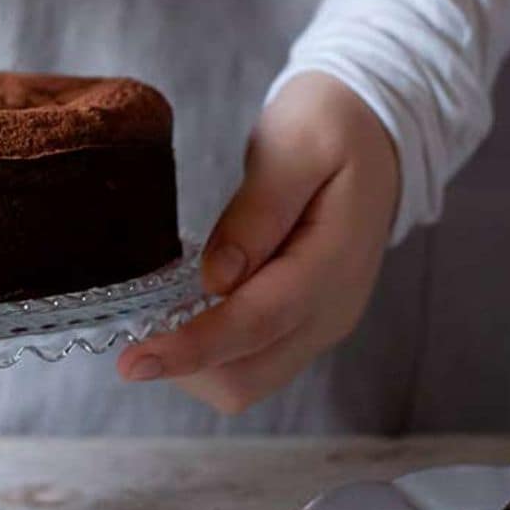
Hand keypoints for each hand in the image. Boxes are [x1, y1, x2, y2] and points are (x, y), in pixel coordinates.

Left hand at [117, 71, 399, 414]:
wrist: (376, 137)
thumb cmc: (331, 128)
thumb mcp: (296, 145)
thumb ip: (258, 211)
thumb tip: (215, 279)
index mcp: (333, 264)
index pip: (257, 323)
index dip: (193, 348)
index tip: (133, 362)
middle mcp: (331, 312)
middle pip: (247, 378)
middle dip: (186, 363)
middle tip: (139, 316)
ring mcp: (321, 325)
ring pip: (246, 381)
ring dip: (196, 362)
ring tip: (164, 305)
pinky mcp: (306, 326)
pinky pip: (252, 362)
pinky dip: (212, 351)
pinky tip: (191, 306)